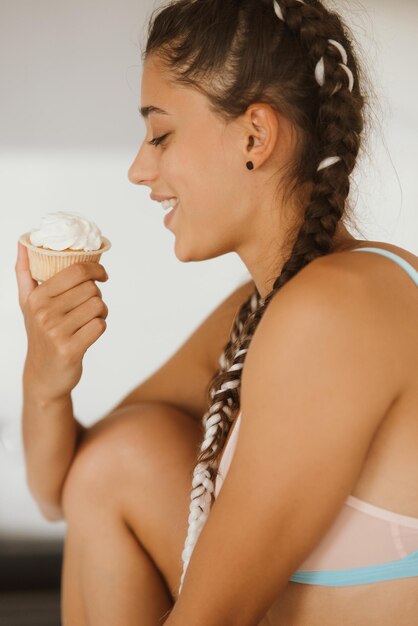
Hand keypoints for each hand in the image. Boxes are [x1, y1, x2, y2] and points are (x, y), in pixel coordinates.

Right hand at [16, 242, 108, 400]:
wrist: (43, 375)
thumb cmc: (40, 333)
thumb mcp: (28, 303)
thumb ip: (24, 271)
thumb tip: (23, 242)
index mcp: (36, 297)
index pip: (76, 270)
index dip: (96, 269)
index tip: (102, 275)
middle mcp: (44, 313)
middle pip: (91, 288)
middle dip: (97, 295)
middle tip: (90, 306)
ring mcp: (56, 332)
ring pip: (98, 306)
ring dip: (100, 312)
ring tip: (88, 320)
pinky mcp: (70, 349)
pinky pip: (100, 326)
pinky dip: (100, 327)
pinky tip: (89, 332)